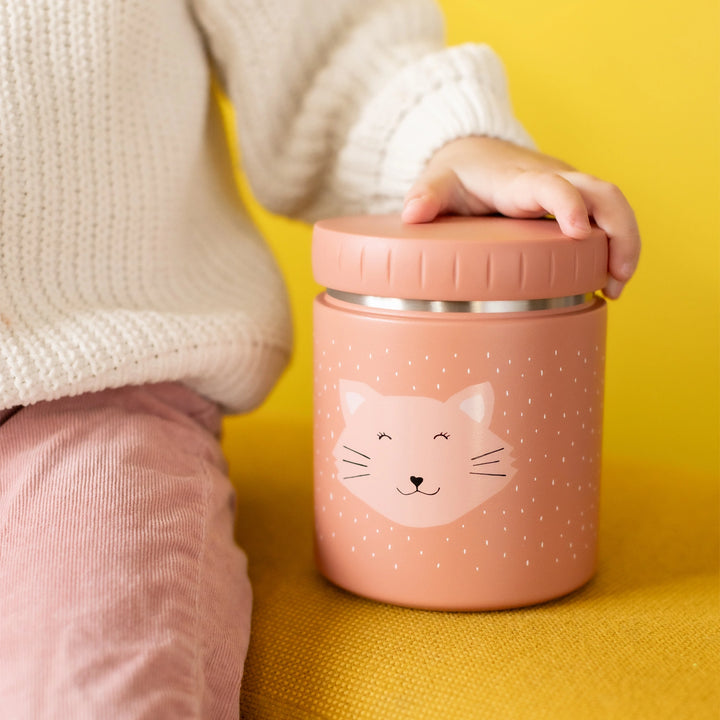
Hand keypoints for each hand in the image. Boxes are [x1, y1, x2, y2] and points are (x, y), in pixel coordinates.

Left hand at [401, 136, 639, 298]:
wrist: (475, 153)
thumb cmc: (457, 173)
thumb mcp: (437, 180)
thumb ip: (425, 195)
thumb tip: (412, 214)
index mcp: (519, 180)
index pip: (553, 185)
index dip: (569, 205)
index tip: (579, 233)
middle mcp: (552, 180)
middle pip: (603, 195)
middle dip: (620, 233)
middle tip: (615, 280)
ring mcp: (567, 190)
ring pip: (611, 207)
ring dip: (623, 244)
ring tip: (614, 289)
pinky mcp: (571, 204)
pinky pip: (603, 219)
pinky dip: (613, 246)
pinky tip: (605, 281)